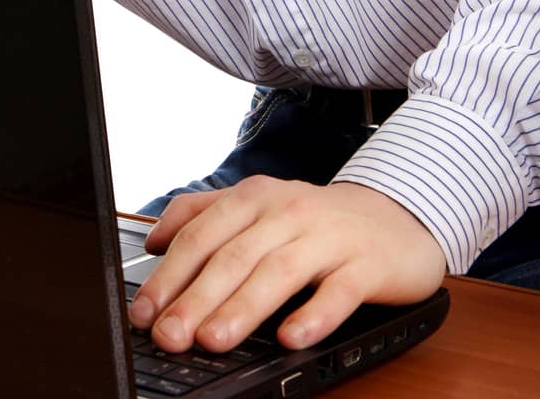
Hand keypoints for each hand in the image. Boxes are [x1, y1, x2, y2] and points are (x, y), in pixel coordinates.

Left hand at [129, 176, 446, 353]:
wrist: (395, 217)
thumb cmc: (315, 220)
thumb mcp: (258, 205)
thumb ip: (203, 213)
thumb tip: (154, 239)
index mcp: (255, 198)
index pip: (202, 234)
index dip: (170, 274)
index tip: (144, 312)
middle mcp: (288, 212)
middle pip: (234, 256)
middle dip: (196, 298)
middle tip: (169, 336)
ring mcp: (328, 237)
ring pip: (279, 272)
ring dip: (243, 308)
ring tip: (213, 340)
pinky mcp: (366, 265)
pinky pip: (339, 292)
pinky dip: (314, 315)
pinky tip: (290, 337)